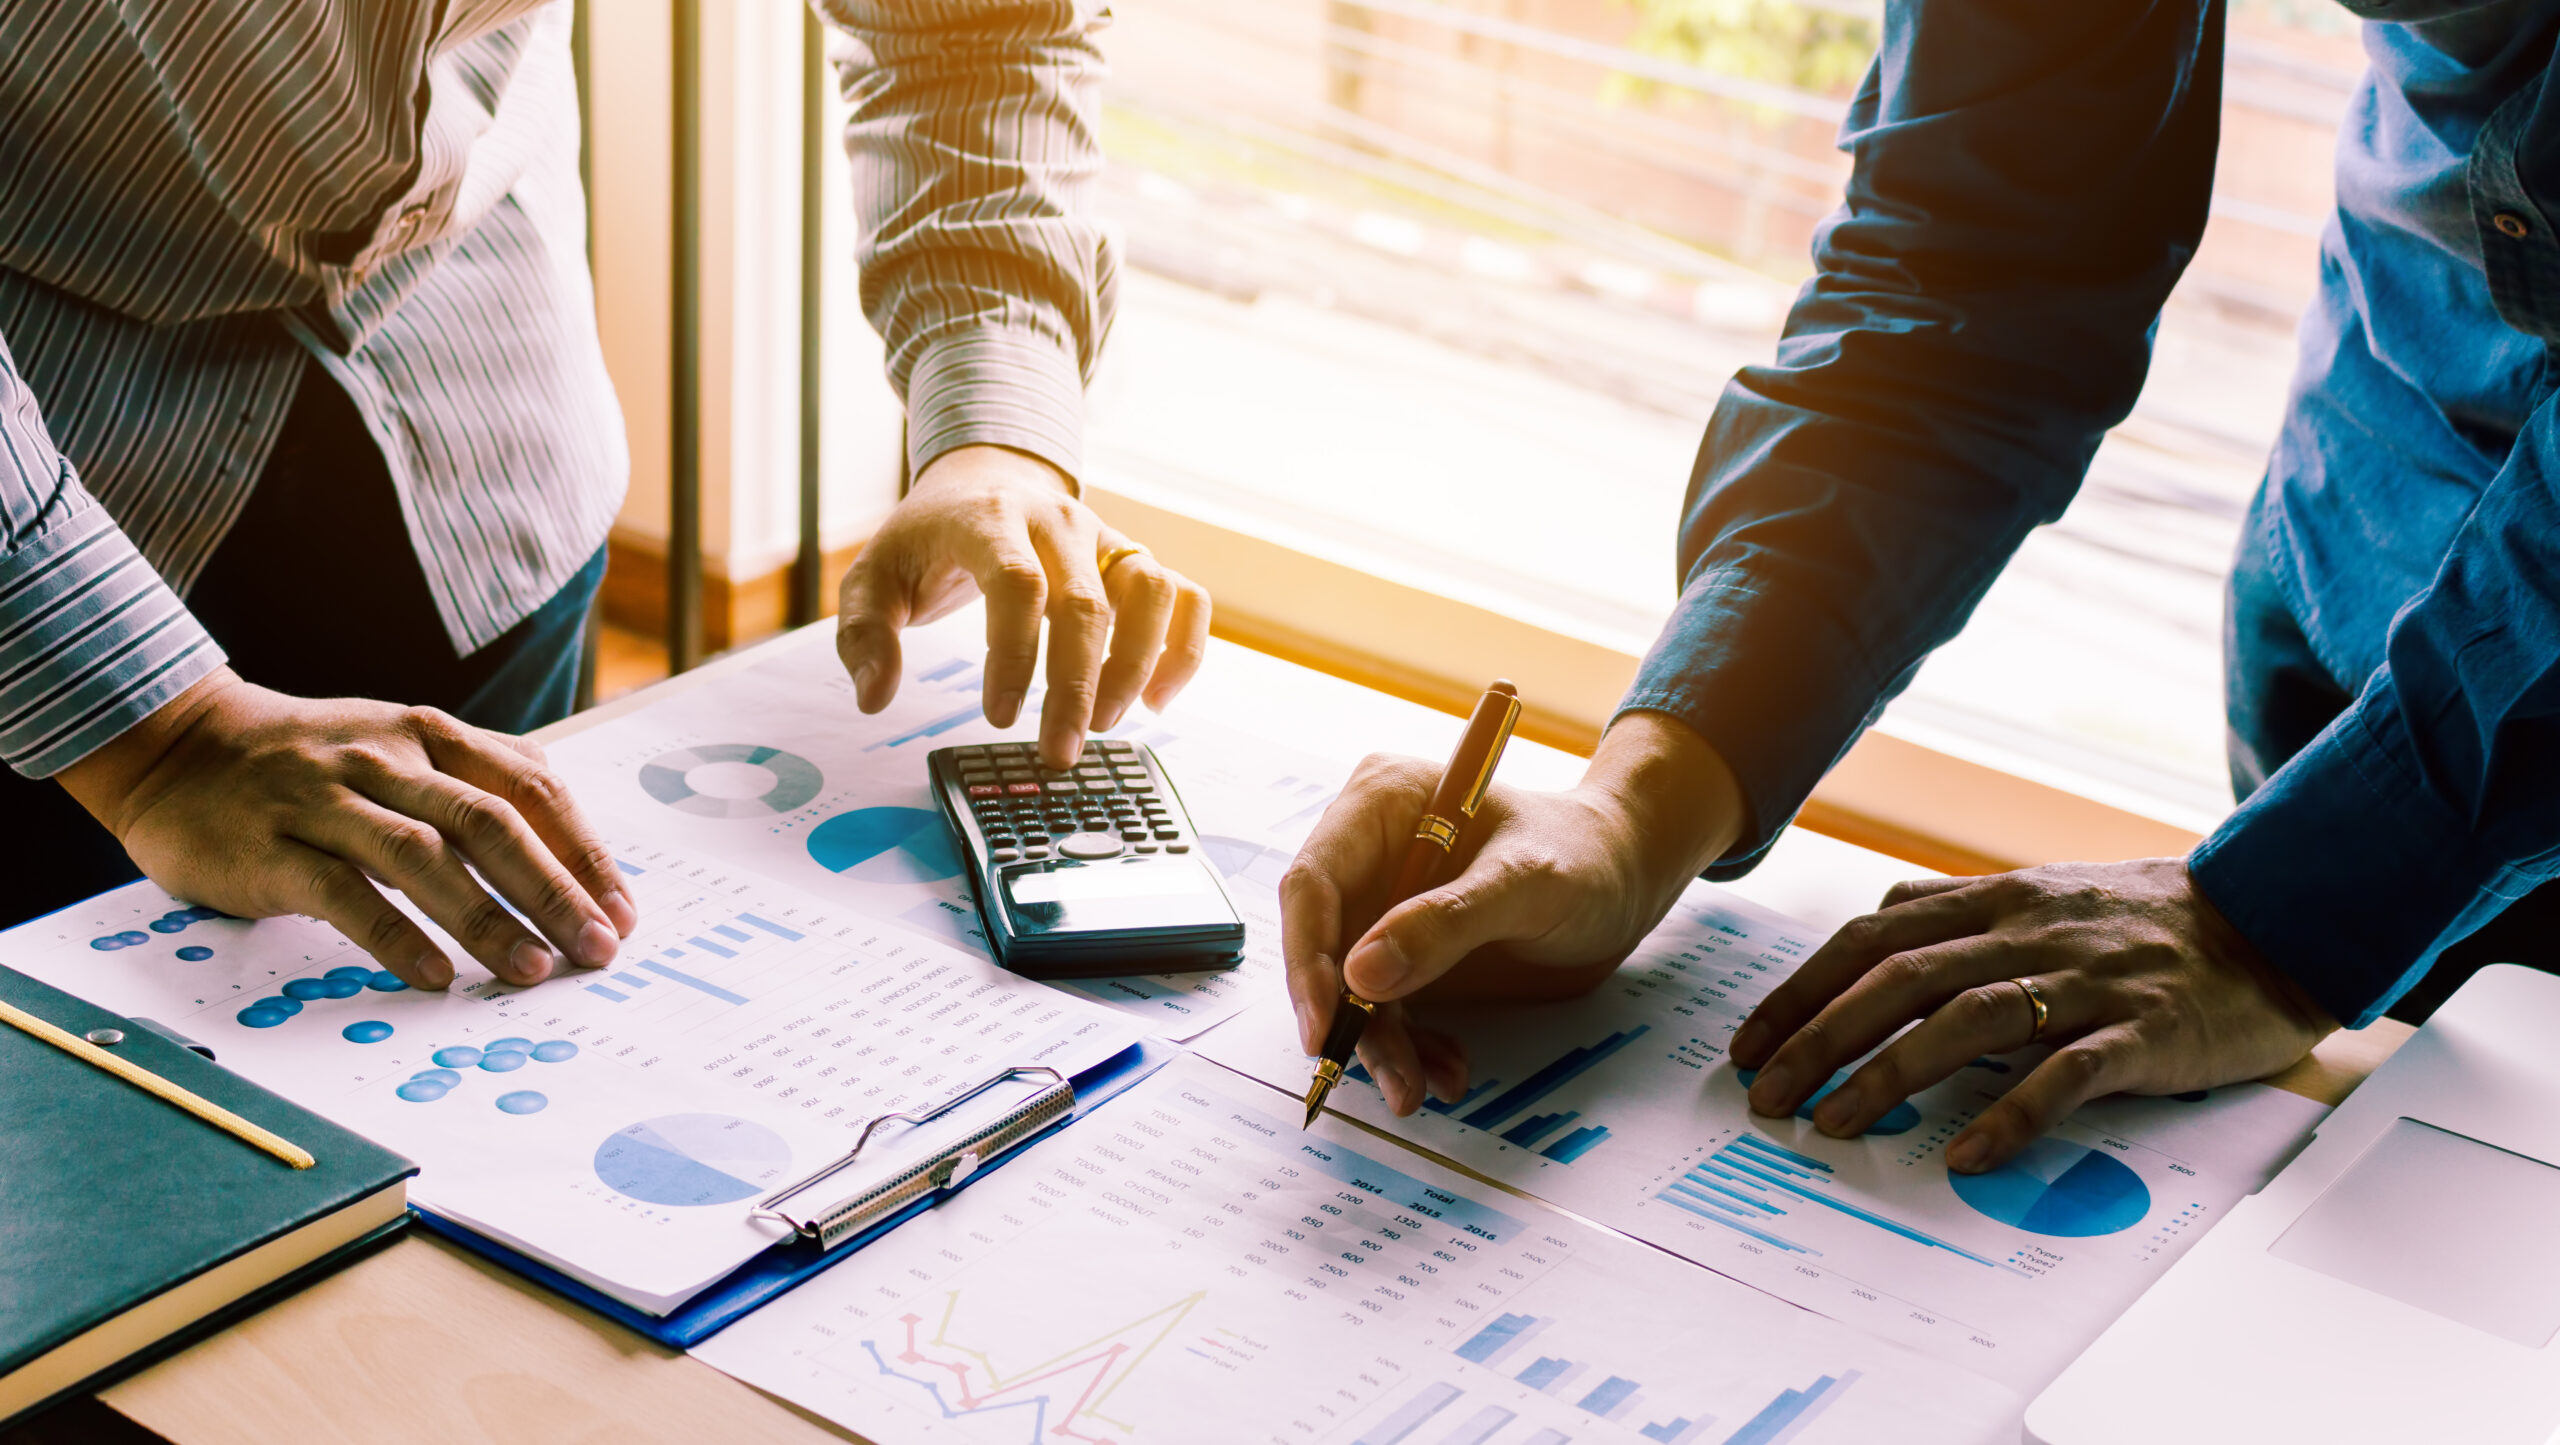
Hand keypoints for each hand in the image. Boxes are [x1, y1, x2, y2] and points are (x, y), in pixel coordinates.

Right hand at [56, 670, 635, 989]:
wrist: (177, 749)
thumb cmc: (311, 763)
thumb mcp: (402, 749)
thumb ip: (477, 783)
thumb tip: (570, 849)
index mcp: (430, 734)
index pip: (530, 789)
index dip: (583, 852)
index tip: (622, 911)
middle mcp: (386, 759)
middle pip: (489, 822)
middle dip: (554, 889)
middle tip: (596, 948)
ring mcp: (325, 801)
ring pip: (422, 855)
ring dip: (487, 916)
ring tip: (533, 970)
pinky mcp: (271, 849)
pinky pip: (343, 894)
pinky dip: (396, 935)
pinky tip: (437, 975)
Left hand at [835, 444, 1210, 769]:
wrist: (982, 478)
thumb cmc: (928, 538)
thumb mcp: (874, 576)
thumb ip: (863, 635)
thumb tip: (875, 698)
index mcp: (989, 519)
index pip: (1017, 584)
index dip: (1013, 655)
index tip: (1000, 717)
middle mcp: (1057, 521)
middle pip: (1085, 602)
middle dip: (1075, 687)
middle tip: (1059, 752)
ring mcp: (1105, 537)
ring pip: (1149, 594)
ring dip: (1134, 667)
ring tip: (1104, 724)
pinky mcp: (1134, 558)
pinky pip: (1185, 597)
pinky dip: (1183, 649)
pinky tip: (1155, 699)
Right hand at [1280, 710, 1744, 1113]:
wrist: (1624, 876)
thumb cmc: (1585, 855)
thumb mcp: (1527, 882)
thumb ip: (1446, 922)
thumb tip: (1361, 975)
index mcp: (1383, 802)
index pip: (1314, 881)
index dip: (1309, 956)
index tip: (1325, 1023)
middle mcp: (1371, 851)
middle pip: (1324, 941)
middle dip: (1347, 1015)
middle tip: (1385, 1075)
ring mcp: (1385, 903)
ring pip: (1352, 987)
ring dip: (1382, 1044)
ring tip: (1419, 1088)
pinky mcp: (1404, 949)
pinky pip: (1386, 1007)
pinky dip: (1410, 1045)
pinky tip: (1446, 1066)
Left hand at [1728, 858, 2335, 1171]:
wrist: (2277, 919)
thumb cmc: (2145, 918)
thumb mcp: (2043, 893)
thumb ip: (1958, 909)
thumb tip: (1872, 922)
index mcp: (1997, 898)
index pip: (1871, 937)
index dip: (1802, 989)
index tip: (1749, 1044)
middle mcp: (2030, 930)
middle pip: (1901, 977)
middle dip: (1818, 1037)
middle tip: (1766, 1096)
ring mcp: (2087, 979)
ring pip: (1968, 1018)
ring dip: (1889, 1072)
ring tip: (1834, 1124)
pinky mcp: (2144, 1030)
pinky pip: (2069, 1073)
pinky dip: (2013, 1113)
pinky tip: (1967, 1154)